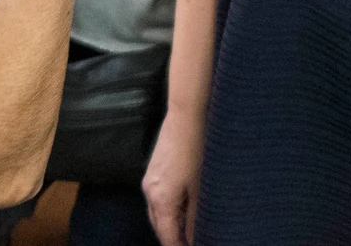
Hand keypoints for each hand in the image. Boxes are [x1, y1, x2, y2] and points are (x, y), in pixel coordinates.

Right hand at [144, 110, 205, 245]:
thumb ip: (197, 218)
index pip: (167, 238)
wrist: (187, 116)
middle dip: (172, 240)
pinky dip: (168, 210)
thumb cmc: (197, 150)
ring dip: (170, 225)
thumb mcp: (201, 189)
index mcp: (161, 201)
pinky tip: (183, 209)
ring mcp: (149, 180)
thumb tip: (196, 239)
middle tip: (191, 244)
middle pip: (159, 227)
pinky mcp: (153, 171)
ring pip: (157, 213)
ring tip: (189, 232)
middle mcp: (150, 193)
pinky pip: (157, 199)